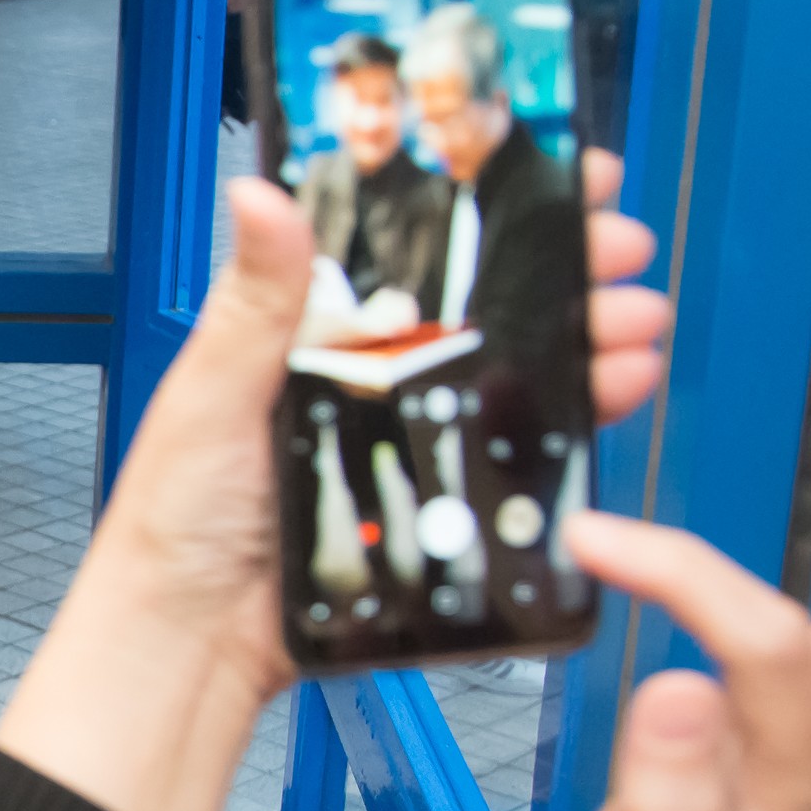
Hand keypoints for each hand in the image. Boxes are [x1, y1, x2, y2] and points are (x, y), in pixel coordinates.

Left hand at [0, 147, 670, 810]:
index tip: (554, 174)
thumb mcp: (214, 389)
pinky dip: (573, 421)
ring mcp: (405, 437)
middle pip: (485, 309)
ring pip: (515, 375)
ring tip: (633, 323)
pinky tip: (611, 392)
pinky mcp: (436, 500)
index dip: (486, 213)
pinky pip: (514, 454)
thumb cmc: (178, 515)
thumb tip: (259, 196)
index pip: (412, 253)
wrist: (196, 635)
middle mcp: (366, 378)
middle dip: (564, 274)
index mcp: (311, 333)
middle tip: (619, 249)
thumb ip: (256, 298)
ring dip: (586, 342)